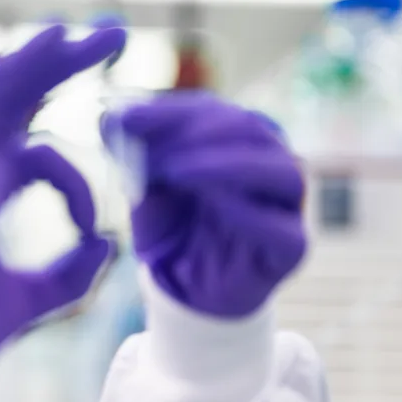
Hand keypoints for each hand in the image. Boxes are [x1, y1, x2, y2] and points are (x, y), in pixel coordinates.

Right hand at [0, 24, 125, 400]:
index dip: (80, 169)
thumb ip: (69, 270)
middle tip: (113, 35)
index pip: (37, 148)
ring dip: (33, 61)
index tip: (97, 229)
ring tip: (74, 33)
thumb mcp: (31, 297)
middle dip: (63, 65)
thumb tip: (109, 243)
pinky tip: (22, 59)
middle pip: (19, 101)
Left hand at [102, 93, 305, 318]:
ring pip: (277, 171)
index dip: (171, 111)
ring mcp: (287, 206)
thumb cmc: (171, 228)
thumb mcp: (145, 185)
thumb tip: (111, 115)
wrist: (184, 290)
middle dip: (195, 132)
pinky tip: (211, 201)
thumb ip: (135, 152)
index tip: (126, 117)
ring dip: (222, 164)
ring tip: (174, 170)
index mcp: (239, 141)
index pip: (214, 111)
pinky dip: (244, 209)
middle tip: (151, 145)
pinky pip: (278, 225)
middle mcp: (270, 165)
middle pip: (250, 130)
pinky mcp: (290, 247)